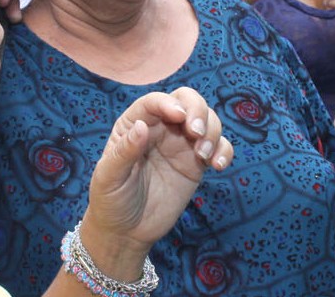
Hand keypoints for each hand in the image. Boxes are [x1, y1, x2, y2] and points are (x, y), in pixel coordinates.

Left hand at [82, 88, 232, 265]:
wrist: (126, 232)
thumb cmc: (111, 200)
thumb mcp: (109, 177)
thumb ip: (124, 151)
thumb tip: (140, 126)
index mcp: (135, 124)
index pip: (154, 102)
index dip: (168, 103)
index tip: (179, 117)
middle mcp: (161, 128)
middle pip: (187, 101)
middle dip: (197, 110)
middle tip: (196, 133)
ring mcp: (181, 144)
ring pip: (207, 120)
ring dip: (212, 131)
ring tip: (203, 155)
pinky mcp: (197, 163)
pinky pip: (219, 147)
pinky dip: (225, 150)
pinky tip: (218, 165)